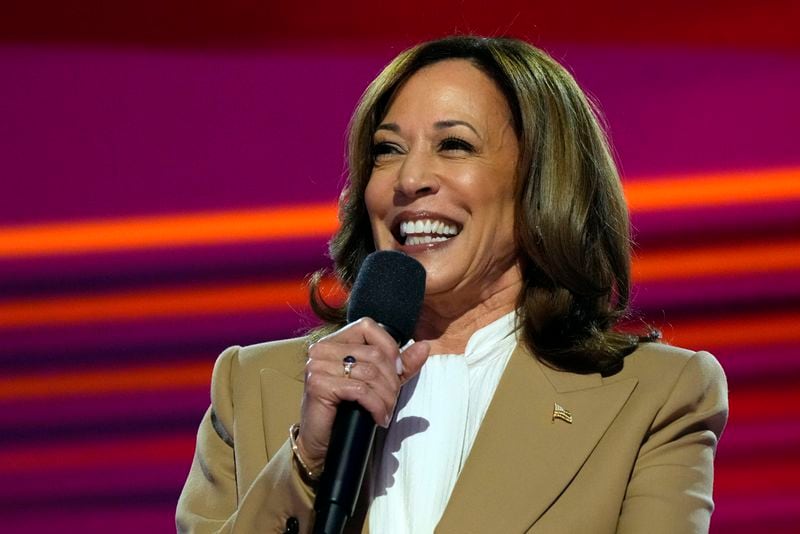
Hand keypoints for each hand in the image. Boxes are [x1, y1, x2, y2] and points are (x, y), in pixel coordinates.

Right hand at [295, 317, 429, 471]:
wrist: (323, 442)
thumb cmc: (348, 410)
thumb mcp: (380, 383)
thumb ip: (401, 364)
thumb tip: (425, 346)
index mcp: (335, 341)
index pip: (369, 326)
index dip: (389, 349)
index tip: (397, 372)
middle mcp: (322, 348)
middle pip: (374, 354)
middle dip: (391, 381)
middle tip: (391, 401)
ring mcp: (317, 365)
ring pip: (370, 373)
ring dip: (386, 397)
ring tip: (385, 411)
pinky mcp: (318, 384)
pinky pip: (360, 390)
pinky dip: (376, 406)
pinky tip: (378, 418)